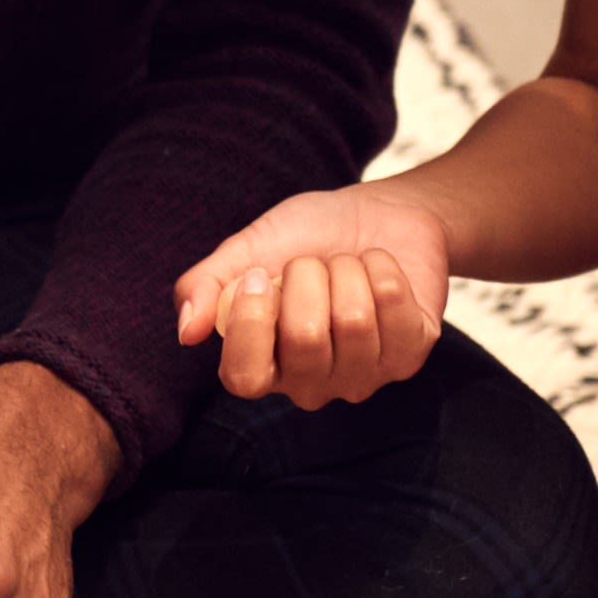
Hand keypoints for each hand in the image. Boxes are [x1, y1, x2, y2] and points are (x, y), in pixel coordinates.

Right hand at [173, 186, 453, 407]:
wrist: (376, 214)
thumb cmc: (306, 237)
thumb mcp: (246, 250)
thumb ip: (206, 287)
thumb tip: (187, 332)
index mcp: (263, 363)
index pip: (243, 378)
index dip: (251, 324)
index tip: (260, 275)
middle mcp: (311, 383)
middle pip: (305, 338)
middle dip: (308, 275)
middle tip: (314, 263)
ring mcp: (363, 376)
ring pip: (354, 322)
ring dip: (349, 269)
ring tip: (348, 265)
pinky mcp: (410, 357)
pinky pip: (395, 308)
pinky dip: (384, 268)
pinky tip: (380, 271)